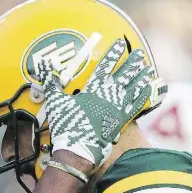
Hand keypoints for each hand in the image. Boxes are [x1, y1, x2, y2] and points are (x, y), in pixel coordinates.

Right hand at [38, 39, 153, 169]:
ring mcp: (117, 107)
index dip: (113, 53)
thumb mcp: (55, 102)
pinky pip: (136, 104)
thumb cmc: (66, 125)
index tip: (121, 43)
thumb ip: (51, 84)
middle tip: (139, 53)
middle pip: (123, 74)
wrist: (78, 149)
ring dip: (140, 76)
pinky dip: (142, 95)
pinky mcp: (122, 120)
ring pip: (133, 87)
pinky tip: (147, 89)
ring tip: (147, 68)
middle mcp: (108, 95)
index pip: (105, 65)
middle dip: (131, 62)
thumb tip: (43, 67)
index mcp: (92, 88)